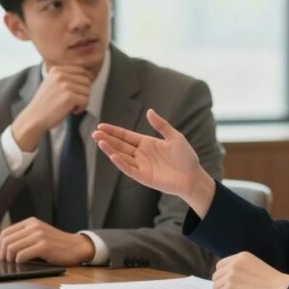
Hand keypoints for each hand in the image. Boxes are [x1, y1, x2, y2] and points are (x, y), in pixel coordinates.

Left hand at [0, 217, 95, 265]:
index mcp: (31, 222)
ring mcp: (39, 235)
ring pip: (12, 248)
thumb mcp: (39, 235)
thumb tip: (4, 250)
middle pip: (7, 241)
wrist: (76, 247)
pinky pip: (22, 255)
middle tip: (5, 262)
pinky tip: (24, 263)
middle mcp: (34, 226)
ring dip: (10, 259)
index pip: (6, 232)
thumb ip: (25, 237)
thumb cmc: (57, 244)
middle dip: (2, 254)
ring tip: (14, 263)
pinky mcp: (44, 246)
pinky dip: (19, 261)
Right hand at [10, 65, 92, 151]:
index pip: (82, 70)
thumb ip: (67, 77)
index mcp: (57, 69)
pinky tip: (72, 111)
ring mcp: (65, 85)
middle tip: (73, 102)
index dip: (83, 83)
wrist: (34, 118)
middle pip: (86, 80)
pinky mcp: (69, 96)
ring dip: (82, 101)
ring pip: (88, 90)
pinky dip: (81, 108)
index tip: (76, 92)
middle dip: (83, 92)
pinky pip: (86, 100)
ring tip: (71, 106)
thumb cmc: (46, 104)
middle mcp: (61, 74)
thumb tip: (88, 77)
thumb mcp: (53, 83)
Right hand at [92, 109, 215, 216]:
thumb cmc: (186, 157)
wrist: (193, 176)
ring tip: (99, 141)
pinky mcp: (144, 177)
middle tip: (94, 133)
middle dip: (107, 139)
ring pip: (121, 156)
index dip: (114, 131)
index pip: (126, 136)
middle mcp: (141, 154)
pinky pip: (129, 169)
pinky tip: (112, 155)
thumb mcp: (175, 137)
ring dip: (110, 149)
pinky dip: (120, 163)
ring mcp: (141, 166)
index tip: (101, 126)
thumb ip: (161, 125)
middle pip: (120, 145)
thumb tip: (149, 111)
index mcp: (147, 143)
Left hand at [211, 252, 288, 288]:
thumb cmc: (273, 283)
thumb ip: (241, 269)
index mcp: (241, 256)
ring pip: (215, 287)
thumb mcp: (255, 267)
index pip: (220, 265)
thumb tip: (227, 280)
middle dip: (223, 287)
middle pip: (216, 277)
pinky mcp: (229, 288)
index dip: (224, 277)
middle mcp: (234, 263)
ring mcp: (230, 275)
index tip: (232, 285)